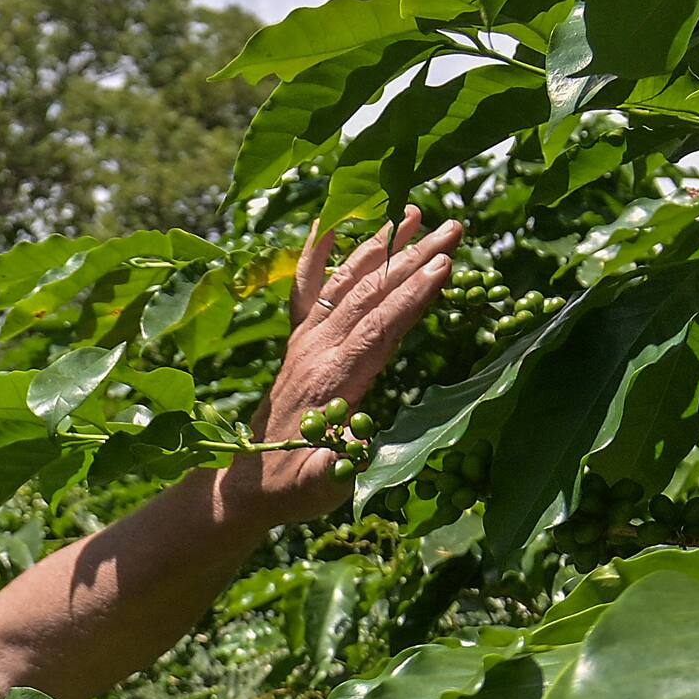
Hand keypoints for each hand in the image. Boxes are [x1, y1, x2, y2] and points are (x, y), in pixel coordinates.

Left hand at [254, 209, 465, 516]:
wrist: (244, 483)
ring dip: (383, 245)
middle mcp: (317, 350)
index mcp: (332, 379)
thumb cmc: (293, 488)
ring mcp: (305, 340)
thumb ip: (341, 466)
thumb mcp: (320, 486)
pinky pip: (308, 287)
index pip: (379, 327)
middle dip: (414, 257)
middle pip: (371, 293)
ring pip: (348, 281)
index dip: (413, 296)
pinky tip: (334, 217)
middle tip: (454, 226)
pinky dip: (320, 250)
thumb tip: (361, 447)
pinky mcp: (297, 340)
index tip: (445, 263)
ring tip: (415, 211)